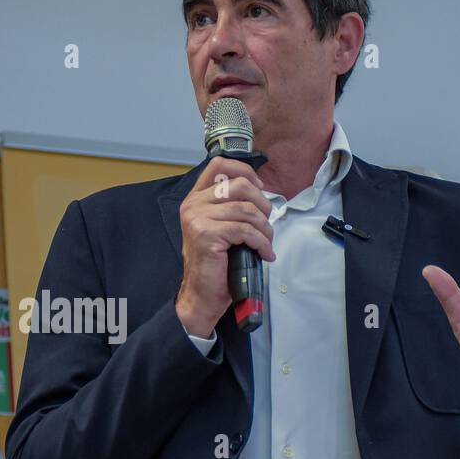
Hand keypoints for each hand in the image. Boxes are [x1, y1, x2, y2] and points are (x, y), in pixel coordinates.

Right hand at [175, 156, 273, 337]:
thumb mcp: (220, 226)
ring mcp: (198, 219)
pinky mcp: (207, 235)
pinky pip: (245, 230)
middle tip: (266, 224)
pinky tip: (264, 253)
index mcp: (195, 199)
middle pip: (240, 185)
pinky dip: (262, 243)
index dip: (245, 171)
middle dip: (262, 204)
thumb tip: (260, 192)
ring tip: (266, 243)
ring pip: (246, 210)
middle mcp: (193, 205)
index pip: (219, 164)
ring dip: (265, 228)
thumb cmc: (215, 263)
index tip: (259, 188)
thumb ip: (230, 206)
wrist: (202, 294)